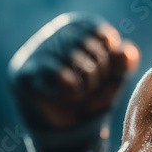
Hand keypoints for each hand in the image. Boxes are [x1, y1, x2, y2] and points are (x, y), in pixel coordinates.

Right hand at [8, 12, 138, 130]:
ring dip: (85, 87)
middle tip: (89, 89)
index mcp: (80, 25)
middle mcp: (57, 31)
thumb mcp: (115, 78)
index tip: (103, 74)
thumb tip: (126, 50)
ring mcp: (39, 49)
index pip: (104, 35)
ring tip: (78, 94)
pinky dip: (70, 92)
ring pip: (75, 61)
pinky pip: (58, 75)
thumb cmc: (93, 93)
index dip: (110, 61)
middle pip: (91, 48)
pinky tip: (63, 98)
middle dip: (98, 77)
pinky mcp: (25, 71)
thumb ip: (125, 62)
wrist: (67, 126)